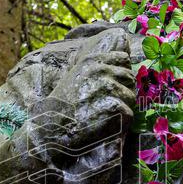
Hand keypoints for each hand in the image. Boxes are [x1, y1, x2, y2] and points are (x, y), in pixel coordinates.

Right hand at [28, 29, 135, 183]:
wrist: (51, 134)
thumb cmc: (63, 109)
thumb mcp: (75, 77)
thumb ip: (95, 65)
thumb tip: (122, 49)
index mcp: (91, 60)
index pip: (122, 58)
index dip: (118, 74)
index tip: (104, 88)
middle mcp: (100, 70)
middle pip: (129, 78)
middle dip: (121, 92)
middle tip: (99, 106)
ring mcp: (107, 87)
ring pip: (130, 96)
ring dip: (120, 109)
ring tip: (99, 116)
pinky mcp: (114, 106)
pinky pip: (129, 113)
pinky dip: (119, 123)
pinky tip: (101, 125)